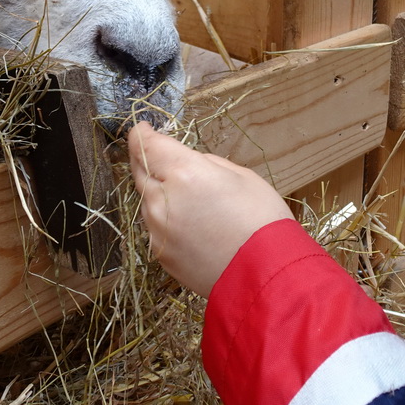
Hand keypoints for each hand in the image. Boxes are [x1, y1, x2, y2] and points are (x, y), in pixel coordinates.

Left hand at [127, 121, 294, 296]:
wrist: (264, 276)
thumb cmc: (263, 220)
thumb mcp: (242, 176)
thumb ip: (207, 164)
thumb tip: (191, 164)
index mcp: (183, 173)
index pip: (146, 146)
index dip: (141, 134)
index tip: (143, 128)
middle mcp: (161, 201)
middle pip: (140, 172)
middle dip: (145, 159)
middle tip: (156, 153)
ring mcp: (157, 231)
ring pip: (148, 201)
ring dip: (158, 192)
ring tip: (187, 197)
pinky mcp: (161, 255)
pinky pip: (156, 227)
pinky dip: (166, 219)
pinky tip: (192, 225)